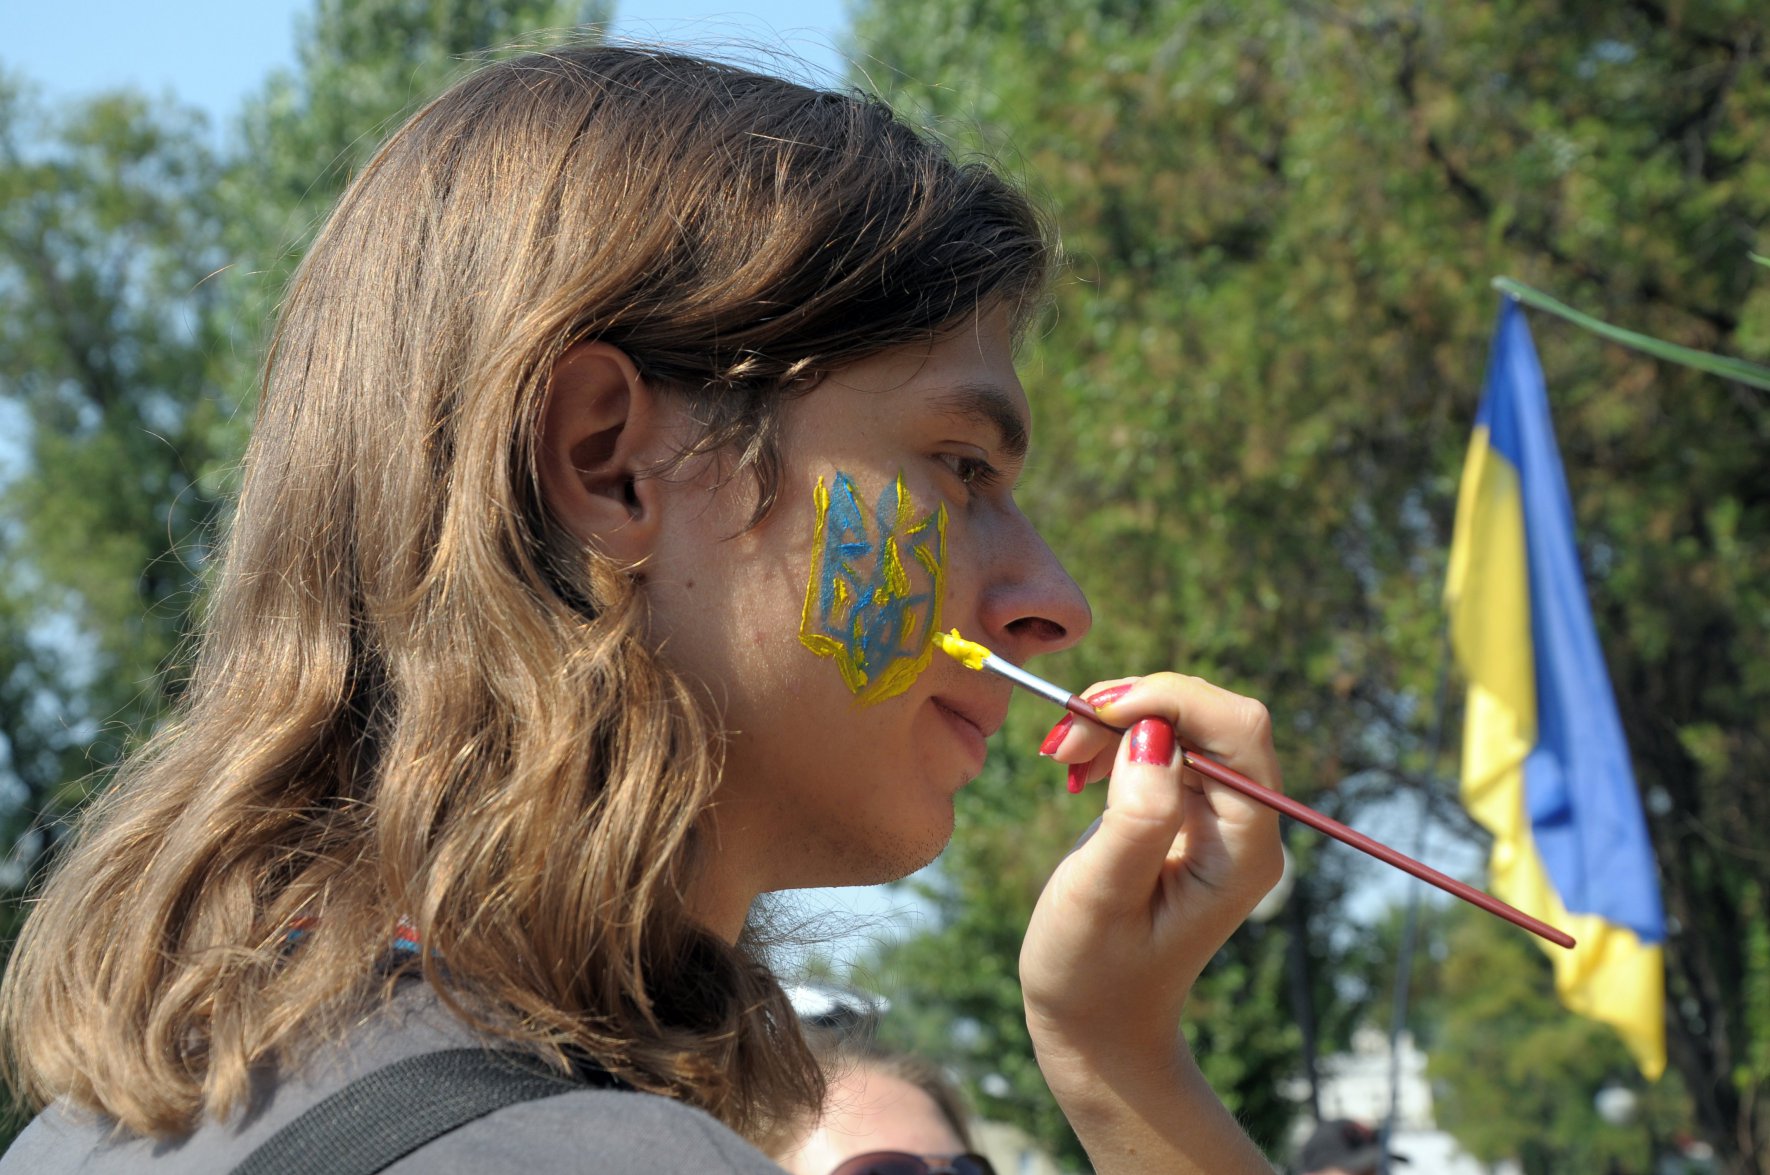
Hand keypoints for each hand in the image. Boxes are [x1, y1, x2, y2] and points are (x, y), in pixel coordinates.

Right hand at [1020, 671, 1284, 1085]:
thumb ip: (1135, 817)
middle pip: (1214, 715)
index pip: (1239, 729)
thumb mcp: (1100, 897)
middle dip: (1138, 705)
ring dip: (1119, 719)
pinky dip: (1118, 738)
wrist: (1099, 1026)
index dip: (1173, 700)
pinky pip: (1166, 744)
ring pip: (1185, 721)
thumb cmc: (1092, 975)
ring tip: (1063, 757)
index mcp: (1244, 848)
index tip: (1098, 714)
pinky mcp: (1189, 813)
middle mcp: (1247, 825)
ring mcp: (1221, 818)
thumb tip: (1154, 736)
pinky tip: (1080, 768)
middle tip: (1065, 738)